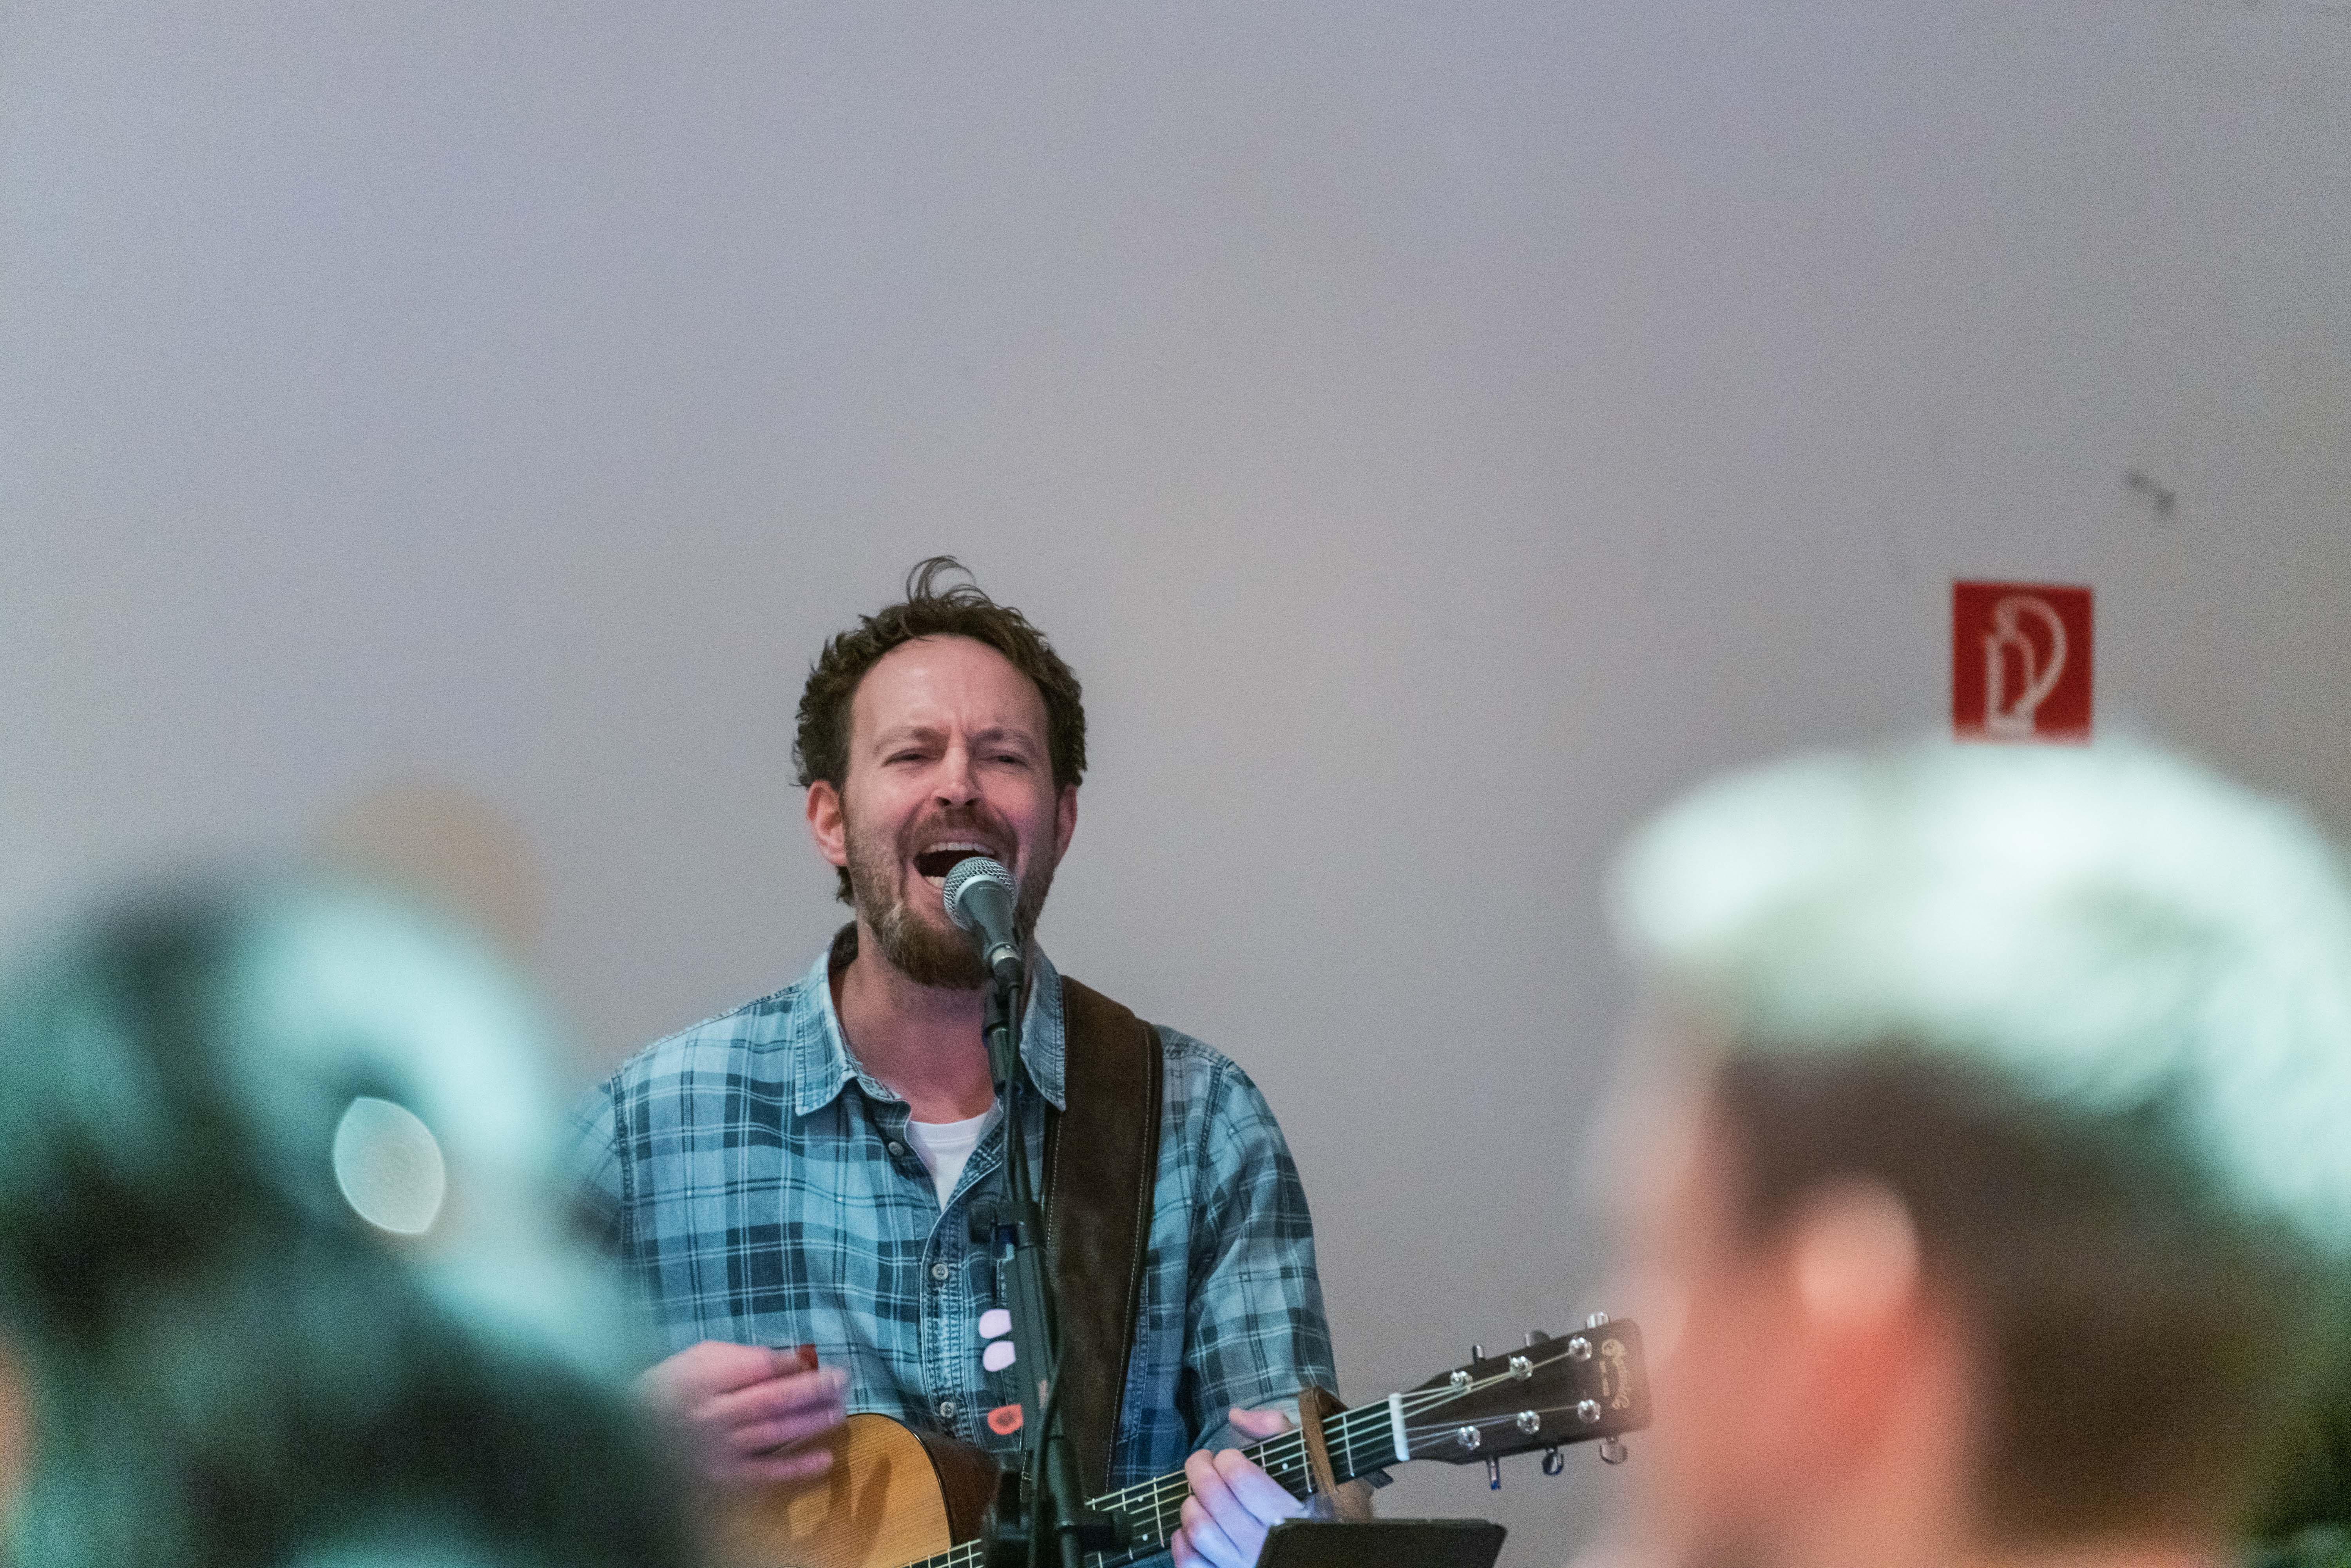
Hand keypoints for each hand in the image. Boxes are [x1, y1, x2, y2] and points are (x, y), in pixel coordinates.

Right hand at [636, 1340, 848, 1488]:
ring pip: (775, 1432)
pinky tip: (824, 1459)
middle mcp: (712, 1414)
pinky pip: (766, 1474)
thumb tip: (784, 1360)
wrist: (626, 1439)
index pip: (757, 1367)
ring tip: (839, 1411)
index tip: (814, 1358)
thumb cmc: (667, 1390)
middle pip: (772, 1398)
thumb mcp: (695, 1359)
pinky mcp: (722, 1481)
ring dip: (812, 1422)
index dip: (790, 1363)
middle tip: (843, 1380)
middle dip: (813, 1388)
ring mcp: (718, 1450)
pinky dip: (797, 1468)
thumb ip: (738, 1357)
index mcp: (703, 1378)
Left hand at [1170, 1405, 1306, 1567]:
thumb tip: (1236, 1416)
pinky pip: (1190, 1562)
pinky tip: (1192, 1529)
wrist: (1326, 1554)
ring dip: (1191, 1505)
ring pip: (1198, 1529)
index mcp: (1289, 1512)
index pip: (1240, 1476)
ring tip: (1200, 1497)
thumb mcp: (1309, 1463)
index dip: (1227, 1458)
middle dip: (1199, 1469)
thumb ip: (1276, 1430)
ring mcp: (1243, 1566)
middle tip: (1202, 1462)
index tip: (1228, 1457)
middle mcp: (1264, 1544)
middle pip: (1213, 1497)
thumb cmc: (1315, 1505)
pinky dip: (1182, 1541)